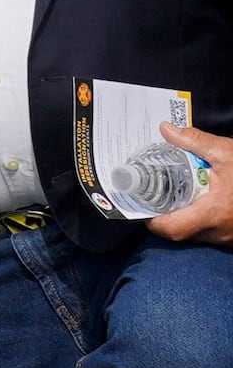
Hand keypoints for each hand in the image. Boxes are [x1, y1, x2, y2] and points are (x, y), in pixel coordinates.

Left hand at [149, 122, 232, 243]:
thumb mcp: (227, 154)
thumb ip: (195, 142)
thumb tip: (166, 129)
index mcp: (211, 215)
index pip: (170, 229)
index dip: (151, 219)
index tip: (142, 202)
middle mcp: (218, 232)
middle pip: (180, 232)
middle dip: (165, 215)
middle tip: (156, 195)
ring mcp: (228, 237)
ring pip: (196, 233)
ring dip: (184, 216)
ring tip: (175, 194)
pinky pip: (212, 231)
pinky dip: (202, 218)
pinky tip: (201, 199)